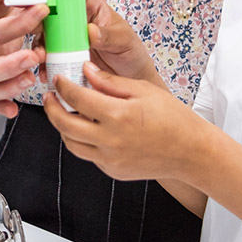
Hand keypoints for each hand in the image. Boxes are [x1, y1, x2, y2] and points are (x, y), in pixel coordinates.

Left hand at [44, 62, 215, 183]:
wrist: (190, 151)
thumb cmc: (172, 118)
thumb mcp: (143, 90)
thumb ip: (110, 81)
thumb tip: (86, 70)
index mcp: (119, 116)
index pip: (77, 98)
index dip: (63, 86)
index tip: (60, 78)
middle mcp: (110, 141)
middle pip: (65, 124)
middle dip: (52, 108)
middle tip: (51, 96)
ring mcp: (110, 159)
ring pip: (71, 143)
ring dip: (62, 126)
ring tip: (64, 111)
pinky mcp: (112, 171)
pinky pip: (87, 154)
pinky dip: (81, 140)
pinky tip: (87, 127)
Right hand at [49, 0, 161, 86]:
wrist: (132, 79)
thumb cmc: (131, 53)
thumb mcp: (125, 42)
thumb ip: (109, 37)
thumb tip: (90, 31)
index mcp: (94, 8)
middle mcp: (78, 21)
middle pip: (54, 12)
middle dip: (42, 17)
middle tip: (39, 27)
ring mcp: (70, 40)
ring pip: (47, 35)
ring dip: (39, 44)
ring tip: (41, 56)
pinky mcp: (65, 58)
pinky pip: (49, 58)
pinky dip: (43, 64)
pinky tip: (44, 72)